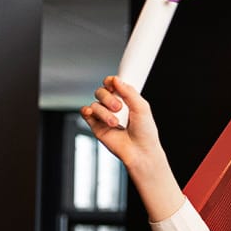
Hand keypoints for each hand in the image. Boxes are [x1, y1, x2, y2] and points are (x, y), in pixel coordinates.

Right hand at [80, 76, 183, 220]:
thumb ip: (129, 92)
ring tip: (115, 123)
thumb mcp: (141, 107)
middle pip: (101, 91)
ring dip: (104, 112)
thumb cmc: (145, 131)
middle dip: (108, 97)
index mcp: (126, 99)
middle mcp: (114, 106)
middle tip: (118, 107)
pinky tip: (92, 114)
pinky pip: (85, 112)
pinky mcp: (96, 126)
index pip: (113, 84)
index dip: (111, 81)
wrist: (140, 151)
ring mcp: (104, 116)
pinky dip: (87, 111)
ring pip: (95, 104)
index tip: (113, 82)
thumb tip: (116, 79)